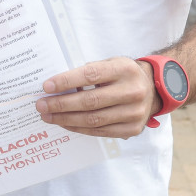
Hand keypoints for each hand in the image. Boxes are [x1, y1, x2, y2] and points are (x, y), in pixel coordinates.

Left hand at [35, 57, 159, 138]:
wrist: (154, 88)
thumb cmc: (122, 74)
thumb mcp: (109, 64)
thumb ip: (88, 72)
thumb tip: (56, 85)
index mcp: (124, 69)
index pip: (90, 75)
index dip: (66, 81)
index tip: (46, 86)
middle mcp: (132, 92)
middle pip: (90, 101)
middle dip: (61, 104)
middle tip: (41, 105)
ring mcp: (134, 113)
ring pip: (93, 119)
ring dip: (66, 119)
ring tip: (48, 116)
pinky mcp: (132, 129)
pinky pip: (100, 131)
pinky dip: (79, 128)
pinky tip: (64, 123)